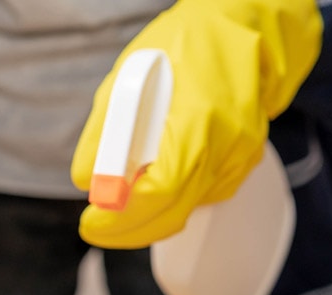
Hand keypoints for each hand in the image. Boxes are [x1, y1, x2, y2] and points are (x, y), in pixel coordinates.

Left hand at [71, 0, 321, 247]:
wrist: (244, 28)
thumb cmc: (181, 45)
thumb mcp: (124, 79)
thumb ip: (103, 133)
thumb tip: (86, 180)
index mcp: (198, 118)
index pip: (161, 188)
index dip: (123, 215)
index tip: (92, 223)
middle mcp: (228, 145)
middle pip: (174, 212)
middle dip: (128, 229)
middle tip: (95, 227)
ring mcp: (241, 157)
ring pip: (186, 209)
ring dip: (149, 213)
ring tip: (121, 192)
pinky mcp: (245, 163)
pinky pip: (201, 196)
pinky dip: (173, 197)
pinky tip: (156, 175)